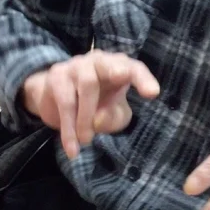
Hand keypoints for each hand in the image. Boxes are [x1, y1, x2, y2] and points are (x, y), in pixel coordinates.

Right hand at [22, 50, 159, 159]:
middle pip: (109, 64)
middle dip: (117, 69)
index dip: (144, 80)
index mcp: (120, 67)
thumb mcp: (111, 116)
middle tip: (121, 77)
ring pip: (87, 86)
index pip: (135, 69)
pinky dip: (69, 128)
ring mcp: (77, 65)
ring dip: (87, 117)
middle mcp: (99, 61)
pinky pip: (65, 101)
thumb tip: (97, 121)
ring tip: (87, 141)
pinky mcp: (58, 76)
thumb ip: (112, 117)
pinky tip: (72, 148)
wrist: (56, 99)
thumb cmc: (96, 105)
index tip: (153, 93)